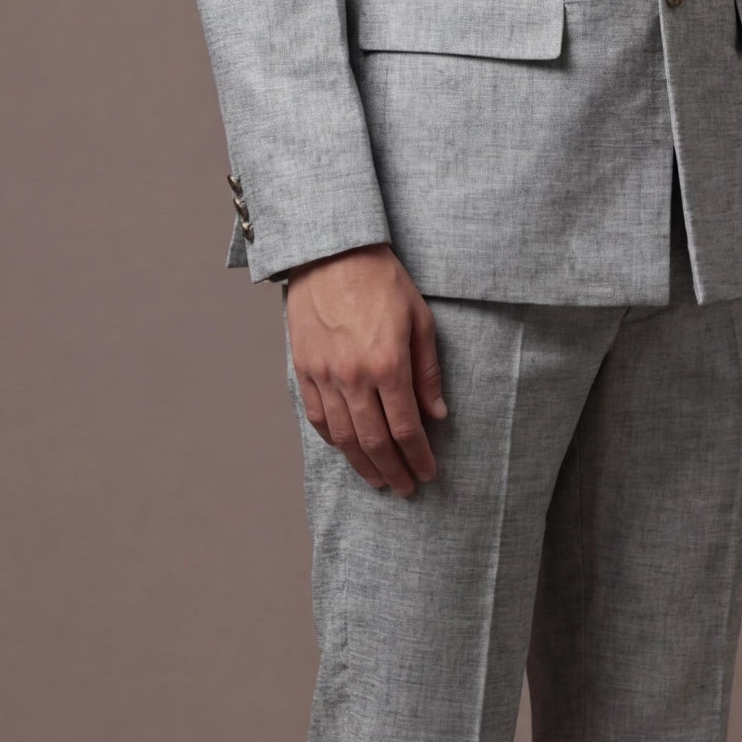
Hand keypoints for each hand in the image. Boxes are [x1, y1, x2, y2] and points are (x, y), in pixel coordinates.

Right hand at [285, 243, 447, 494]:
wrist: (331, 253)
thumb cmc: (382, 281)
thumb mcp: (420, 320)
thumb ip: (428, 372)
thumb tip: (438, 415)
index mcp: (387, 364)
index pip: (406, 427)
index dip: (418, 457)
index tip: (428, 473)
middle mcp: (353, 376)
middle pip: (374, 441)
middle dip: (393, 470)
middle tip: (405, 488)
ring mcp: (324, 375)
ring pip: (343, 437)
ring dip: (362, 464)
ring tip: (378, 480)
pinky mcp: (303, 369)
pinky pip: (318, 417)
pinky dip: (333, 440)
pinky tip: (347, 449)